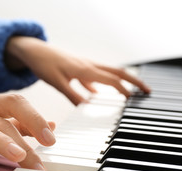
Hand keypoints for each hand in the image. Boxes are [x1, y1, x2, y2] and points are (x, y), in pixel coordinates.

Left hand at [5, 36, 150, 104]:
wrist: (34, 51)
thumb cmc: (44, 64)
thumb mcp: (57, 83)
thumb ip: (73, 95)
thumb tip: (87, 109)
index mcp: (86, 69)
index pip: (113, 80)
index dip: (126, 90)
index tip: (135, 101)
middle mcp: (88, 66)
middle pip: (117, 72)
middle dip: (133, 81)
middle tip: (146, 91)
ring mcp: (84, 66)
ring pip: (107, 74)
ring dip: (119, 82)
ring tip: (127, 94)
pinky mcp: (77, 68)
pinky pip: (93, 77)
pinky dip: (99, 85)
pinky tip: (96, 95)